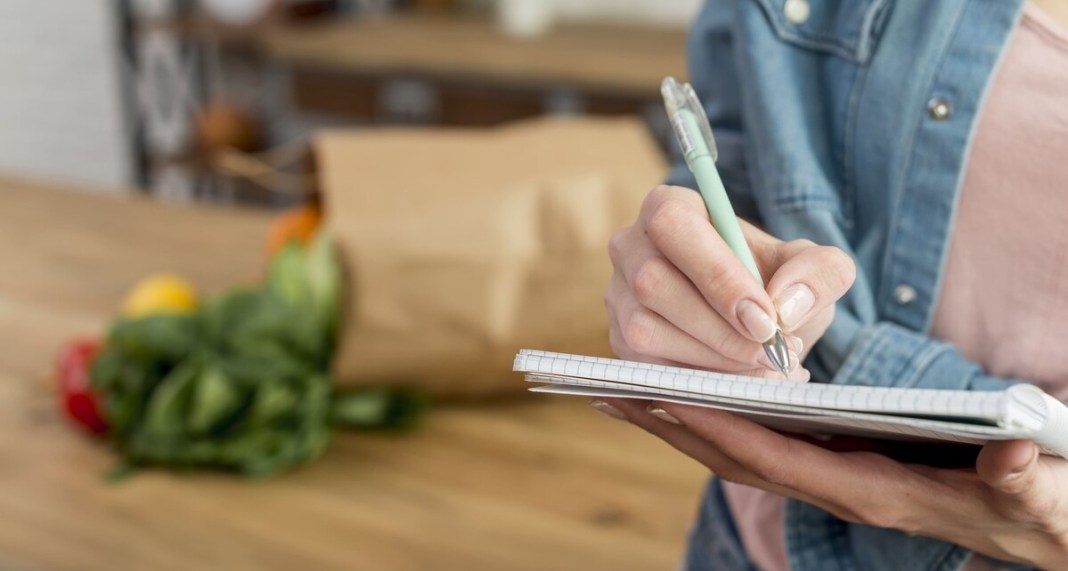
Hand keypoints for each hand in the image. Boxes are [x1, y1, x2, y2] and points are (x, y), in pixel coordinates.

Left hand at [597, 399, 1067, 568]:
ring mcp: (827, 483)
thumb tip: (1008, 458)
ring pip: (736, 453)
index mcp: (871, 492)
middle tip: (610, 390)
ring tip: (620, 391)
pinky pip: (754, 448)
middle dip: (674, 426)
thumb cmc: (1033, 508)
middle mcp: (835, 492)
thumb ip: (1024, 482)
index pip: (778, 461)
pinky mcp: (830, 470)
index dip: (721, 430)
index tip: (665, 398)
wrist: (1036, 532)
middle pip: (736, 458)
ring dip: (678, 424)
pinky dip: (709, 424)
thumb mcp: (1039, 496)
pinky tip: (676, 400)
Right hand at [606, 185, 854, 378]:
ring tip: (762, 367)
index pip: (674, 227)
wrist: (755, 316)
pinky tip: (737, 381)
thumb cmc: (776, 280)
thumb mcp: (814, 268)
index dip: (717, 276)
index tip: (765, 319)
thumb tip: (786, 305)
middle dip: (718, 329)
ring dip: (709, 359)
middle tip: (772, 353)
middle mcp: (630, 245)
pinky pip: (645, 366)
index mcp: (669, 206)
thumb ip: (819, 273)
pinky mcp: (619, 338)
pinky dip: (696, 381)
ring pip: (644, 330)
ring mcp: (617, 294)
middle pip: (652, 284)